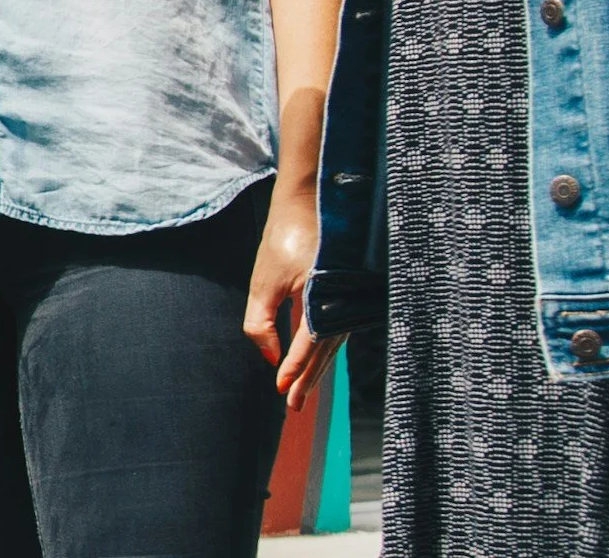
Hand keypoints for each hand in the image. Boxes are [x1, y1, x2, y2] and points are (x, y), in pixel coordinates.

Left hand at [243, 188, 339, 408]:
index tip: (281, 390)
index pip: (309, 343)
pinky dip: (324, 348)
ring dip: (315, 368)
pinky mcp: (346, 294)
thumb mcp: (263, 281)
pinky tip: (313, 362)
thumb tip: (271, 359)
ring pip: (332, 342)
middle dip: (306, 378)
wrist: (311, 202)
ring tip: (299, 393)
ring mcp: (347, 298)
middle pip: (324, 350)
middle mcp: (341, 301)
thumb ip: (261, 322)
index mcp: (322, 296)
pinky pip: (336, 328)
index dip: (296, 368)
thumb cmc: (283, 239)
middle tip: (293, 406)